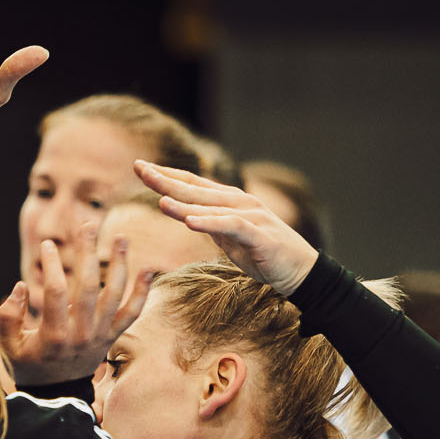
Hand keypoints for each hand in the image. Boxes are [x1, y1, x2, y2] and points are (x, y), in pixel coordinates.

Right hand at [0, 222, 156, 383]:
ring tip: (120, 237)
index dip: (52, 264)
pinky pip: (132, 313)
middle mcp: (81, 334)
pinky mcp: (112, 337)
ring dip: (120, 264)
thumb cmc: (29, 366)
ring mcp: (100, 336)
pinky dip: (142, 292)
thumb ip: (9, 316)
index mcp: (54, 335)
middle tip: (87, 225)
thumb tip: (20, 286)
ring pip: (114, 294)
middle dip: (87, 252)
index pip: (55, 291)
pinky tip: (148, 269)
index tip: (47, 245)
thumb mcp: (9, 347)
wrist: (56, 396)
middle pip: (88, 285)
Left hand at [136, 161, 320, 294]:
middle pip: (195, 189)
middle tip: (140, 169)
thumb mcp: (229, 239)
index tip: (140, 167)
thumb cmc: (264, 254)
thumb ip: (211, 224)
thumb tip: (188, 216)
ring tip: (158, 199)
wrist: (299, 271)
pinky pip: (230, 226)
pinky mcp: (259, 235)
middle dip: (166, 180)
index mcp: (229, 202)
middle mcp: (238, 202)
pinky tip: (189, 222)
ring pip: (210, 206)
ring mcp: (250, 216)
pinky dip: (209, 222)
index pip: (192, 184)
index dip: (166, 175)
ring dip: (183, 203)